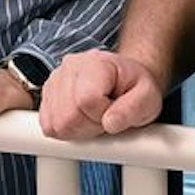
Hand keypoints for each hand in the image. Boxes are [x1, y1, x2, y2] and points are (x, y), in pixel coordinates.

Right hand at [39, 49, 164, 139]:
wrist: (125, 80)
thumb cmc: (135, 88)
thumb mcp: (148, 97)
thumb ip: (133, 109)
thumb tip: (110, 123)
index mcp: (96, 63)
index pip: (87, 100)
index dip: (102, 117)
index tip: (114, 112)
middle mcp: (70, 67)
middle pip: (68, 116)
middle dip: (90, 127)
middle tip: (105, 118)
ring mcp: (55, 80)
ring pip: (56, 124)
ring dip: (78, 130)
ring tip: (94, 117)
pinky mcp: (46, 95)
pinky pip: (48, 126)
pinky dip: (65, 130)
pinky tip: (81, 119)